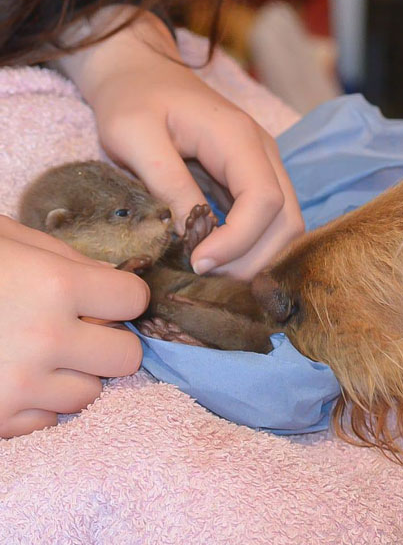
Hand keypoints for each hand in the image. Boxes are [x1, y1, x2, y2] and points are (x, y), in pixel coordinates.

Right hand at [0, 216, 147, 437]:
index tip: (108, 296)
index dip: (123, 296)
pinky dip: (41, 404)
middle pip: (126, 356)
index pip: (134, 298)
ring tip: (42, 354)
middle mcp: (44, 340)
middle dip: (110, 341)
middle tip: (83, 330)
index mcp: (53, 285)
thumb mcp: (5, 238)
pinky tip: (14, 378)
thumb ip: (62, 256)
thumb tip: (105, 277)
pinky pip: (48, 422)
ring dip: (76, 374)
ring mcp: (17, 388)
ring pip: (90, 394)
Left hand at [54, 7, 304, 279]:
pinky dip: (251, 248)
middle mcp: (263, 154)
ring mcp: (264, 167)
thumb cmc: (132, 99)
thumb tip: (192, 238)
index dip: (239, 241)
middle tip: (207, 278)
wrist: (141, 73)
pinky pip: (269, 223)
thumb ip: (167, 184)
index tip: (199, 263)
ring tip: (213, 274)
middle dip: (253, 259)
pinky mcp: (254, 180)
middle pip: (287, 221)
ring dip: (256, 258)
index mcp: (238, 138)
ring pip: (285, 227)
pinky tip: (219, 258)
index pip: (265, 200)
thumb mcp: (133, 136)